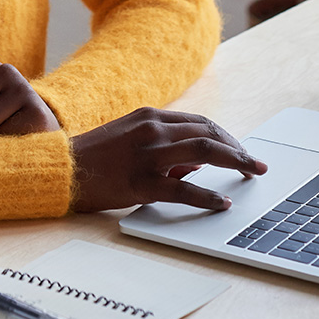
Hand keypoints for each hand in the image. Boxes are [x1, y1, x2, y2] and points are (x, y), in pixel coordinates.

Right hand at [70, 107, 267, 212]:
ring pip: (205, 152)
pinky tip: (222, 202)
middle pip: (209, 133)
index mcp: (150, 117)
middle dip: (238, 148)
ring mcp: (148, 155)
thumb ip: (162, 145)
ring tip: (251, 174)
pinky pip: (184, 188)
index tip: (241, 150)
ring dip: (235, 162)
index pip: (200, 123)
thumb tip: (197, 165)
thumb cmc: (95, 157)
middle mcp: (153, 130)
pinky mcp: (142, 182)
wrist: (62, 170)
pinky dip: (208, 195)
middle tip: (256, 164)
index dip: (226, 137)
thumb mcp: (130, 137)